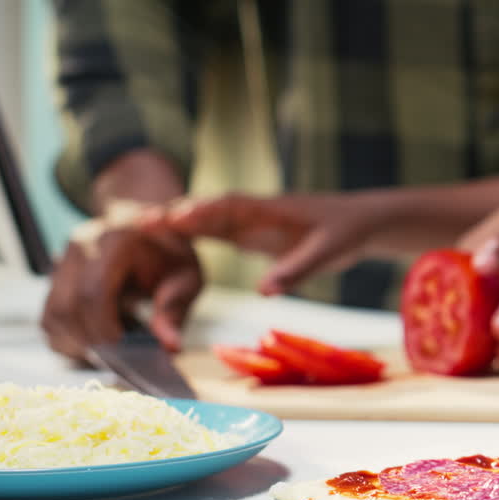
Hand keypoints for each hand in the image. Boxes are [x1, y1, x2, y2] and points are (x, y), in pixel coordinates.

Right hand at [42, 203, 202, 360]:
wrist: (144, 224)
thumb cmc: (169, 252)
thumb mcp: (186, 275)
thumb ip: (176, 308)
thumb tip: (170, 347)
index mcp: (114, 241)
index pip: (93, 292)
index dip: (104, 328)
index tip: (124, 352)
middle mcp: (79, 248)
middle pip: (66, 308)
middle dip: (91, 341)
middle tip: (120, 360)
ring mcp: (62, 262)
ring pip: (52, 315)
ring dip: (78, 343)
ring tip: (111, 351)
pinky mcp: (54, 279)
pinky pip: (49, 318)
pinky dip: (69, 339)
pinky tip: (98, 342)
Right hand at [160, 192, 397, 295]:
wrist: (361, 221)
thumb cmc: (346, 234)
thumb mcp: (325, 254)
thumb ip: (294, 271)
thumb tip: (265, 292)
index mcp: (273, 209)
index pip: (230, 206)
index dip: (201, 212)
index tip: (173, 219)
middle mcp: (256, 211)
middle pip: (209, 210)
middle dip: (176, 215)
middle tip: (137, 223)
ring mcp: (252, 221)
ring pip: (208, 219)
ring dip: (177, 223)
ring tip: (139, 230)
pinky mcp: (253, 232)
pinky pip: (217, 230)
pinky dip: (192, 232)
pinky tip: (166, 240)